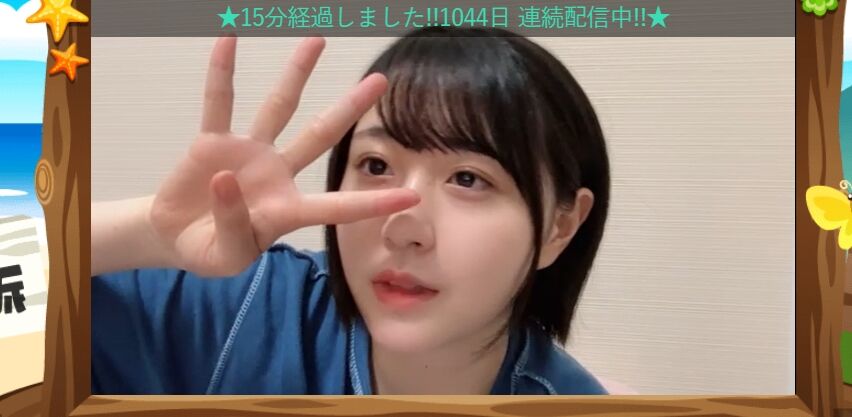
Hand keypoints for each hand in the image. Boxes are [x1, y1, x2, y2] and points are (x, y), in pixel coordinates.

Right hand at [147, 36, 417, 276]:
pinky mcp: (213, 143)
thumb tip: (226, 179)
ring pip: (279, 107)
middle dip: (350, 108)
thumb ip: (232, 223)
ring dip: (297, 74)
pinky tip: (228, 40)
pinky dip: (221, 73)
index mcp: (289, 210)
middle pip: (320, 134)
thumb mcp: (226, 255)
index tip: (412, 195)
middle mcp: (278, 174)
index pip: (338, 206)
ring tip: (317, 41)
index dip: (372, 203)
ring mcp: (248, 154)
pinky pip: (219, 102)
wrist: (173, 240)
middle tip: (380, 80)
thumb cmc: (211, 251)